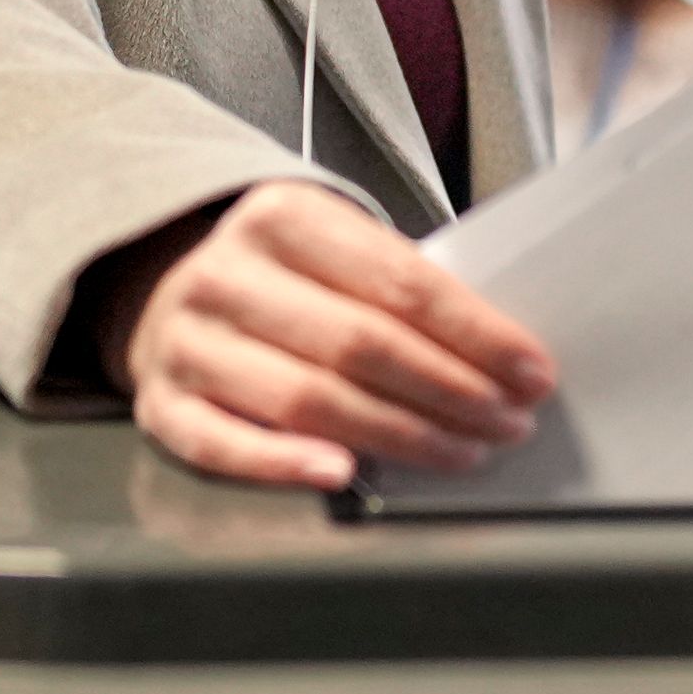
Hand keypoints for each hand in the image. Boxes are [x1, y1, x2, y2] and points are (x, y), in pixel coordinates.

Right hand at [107, 182, 555, 487]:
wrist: (163, 286)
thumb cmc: (283, 277)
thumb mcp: (334, 247)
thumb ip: (398, 285)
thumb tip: (502, 353)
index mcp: (283, 217)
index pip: (400, 282)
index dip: (477, 334)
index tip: (532, 371)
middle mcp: (227, 275)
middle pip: (361, 344)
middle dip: (451, 390)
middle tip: (509, 421)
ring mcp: (187, 341)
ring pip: (306, 399)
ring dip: (398, 435)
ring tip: (461, 451)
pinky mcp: (160, 403)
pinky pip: (222, 443)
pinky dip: (284, 464)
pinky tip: (345, 476)